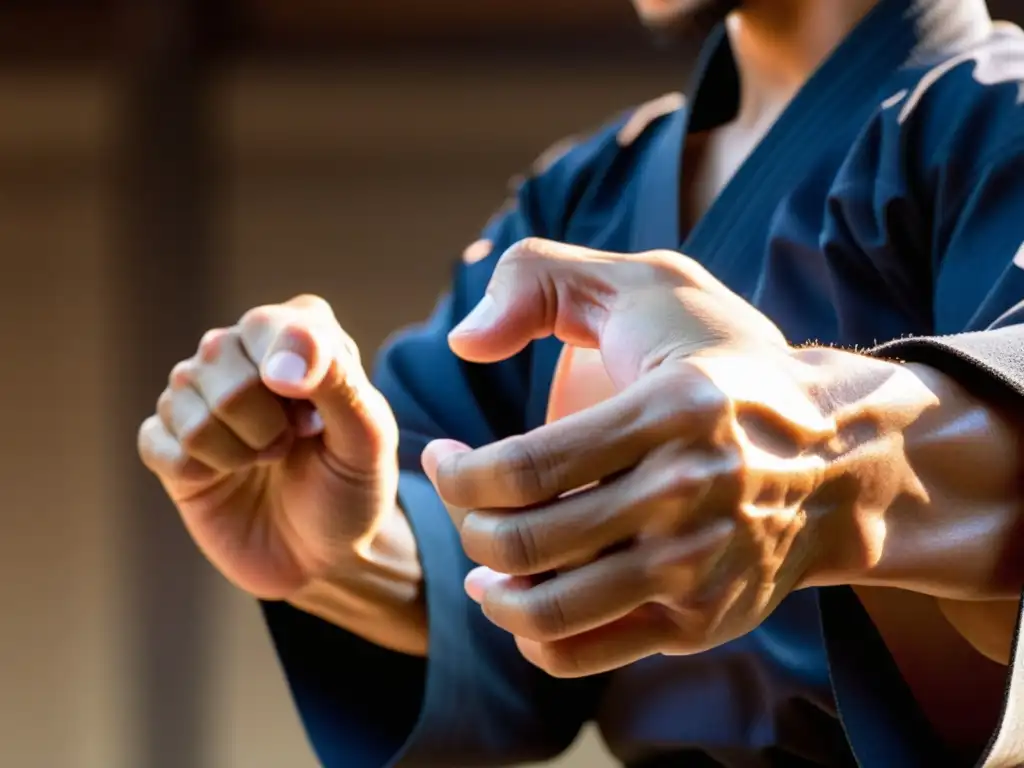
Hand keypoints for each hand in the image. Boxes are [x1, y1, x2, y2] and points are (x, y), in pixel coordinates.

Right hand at [138, 294, 400, 599]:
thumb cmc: (352, 484)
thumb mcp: (369, 438)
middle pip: (220, 363)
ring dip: (239, 452)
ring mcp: (194, 392)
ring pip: (190, 410)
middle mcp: (238, 347)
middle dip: (267, 423)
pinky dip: (203, 474)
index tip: (311, 418)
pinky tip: (228, 476)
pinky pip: (162, 447)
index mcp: (297, 329)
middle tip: (294, 443)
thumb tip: (280, 366)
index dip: (288, 368)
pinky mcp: (165, 440)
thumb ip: (340, 385)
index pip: (270, 326)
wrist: (322, 553)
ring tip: (267, 458)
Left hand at [423, 239, 934, 676]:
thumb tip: (463, 341)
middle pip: (526, 542)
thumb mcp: (652, 282)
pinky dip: (534, 636)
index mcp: (670, 408)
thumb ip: (541, 276)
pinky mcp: (705, 620)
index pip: (521, 468)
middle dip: (468, 526)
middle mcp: (688, 495)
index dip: (456, 472)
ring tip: (481, 565)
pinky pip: (587, 652)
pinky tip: (523, 600)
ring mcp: (699, 567)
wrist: (839, 457)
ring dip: (490, 591)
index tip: (441, 454)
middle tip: (465, 503)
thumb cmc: (725, 365)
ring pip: (548, 610)